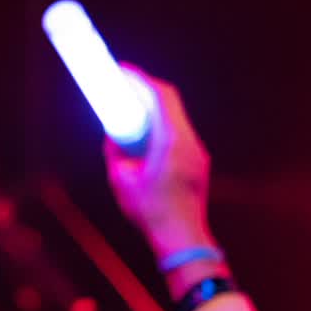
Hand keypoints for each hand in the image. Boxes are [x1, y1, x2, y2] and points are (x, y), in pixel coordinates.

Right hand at [104, 66, 213, 257]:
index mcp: (171, 142)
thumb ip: (115, 152)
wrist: (183, 240)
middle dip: (145, 89)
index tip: (121, 70)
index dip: (140, 79)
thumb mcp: (121, 180)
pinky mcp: (198, 163)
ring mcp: (198, 152)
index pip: (160, 96)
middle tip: (123, 84)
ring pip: (176, 116)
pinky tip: (145, 134)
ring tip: (131, 108)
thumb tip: (112, 134)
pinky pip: (179, 132)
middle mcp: (190, 142)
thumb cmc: (151, 213)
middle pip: (170, 102)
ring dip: (154, 107)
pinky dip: (161, 124)